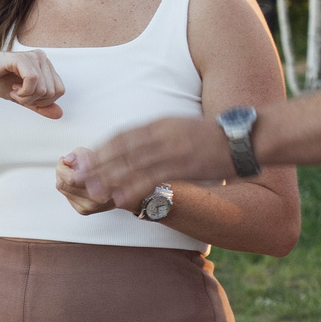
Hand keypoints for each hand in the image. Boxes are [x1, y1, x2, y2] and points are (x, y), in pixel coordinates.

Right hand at [0, 46, 63, 118]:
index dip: (43, 101)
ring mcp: (33, 57)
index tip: (24, 96)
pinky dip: (22, 92)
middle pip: (53, 92)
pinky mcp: (22, 59)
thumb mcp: (22, 98)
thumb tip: (59, 114)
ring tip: (13, 90)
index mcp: (45, 66)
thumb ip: (40, 106)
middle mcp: (42, 58)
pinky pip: (33, 81)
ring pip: (44, 89)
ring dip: (25, 97)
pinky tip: (12, 88)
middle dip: (33, 100)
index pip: (59, 90)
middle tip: (17, 94)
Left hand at [54, 151, 120, 215]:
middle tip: (68, 165)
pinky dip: (69, 188)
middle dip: (62, 171)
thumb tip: (67, 160)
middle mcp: (98, 198)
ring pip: (63, 190)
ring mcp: (91, 207)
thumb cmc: (109, 169)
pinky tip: (78, 183)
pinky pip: (66, 197)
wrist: (123, 190)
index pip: (71, 178)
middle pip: (63, 184)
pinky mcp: (85, 211)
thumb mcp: (98, 154)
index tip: (64, 160)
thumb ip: (81, 154)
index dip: (62, 166)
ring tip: (74, 172)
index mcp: (104, 183)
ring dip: (64, 179)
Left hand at [82, 116, 237, 211]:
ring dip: (111, 178)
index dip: (101, 147)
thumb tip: (133, 145)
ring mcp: (174, 150)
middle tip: (77, 175)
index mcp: (161, 123)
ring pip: (134, 165)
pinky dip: (135, 189)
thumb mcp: (179, 126)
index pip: (123, 134)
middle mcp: (163, 134)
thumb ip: (157, 134)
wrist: (244, 137)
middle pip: (123, 149)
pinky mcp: (185, 167)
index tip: (84, 156)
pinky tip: (120, 199)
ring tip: (92, 190)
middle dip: (98, 162)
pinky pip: (154, 179)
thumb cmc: (211, 135)